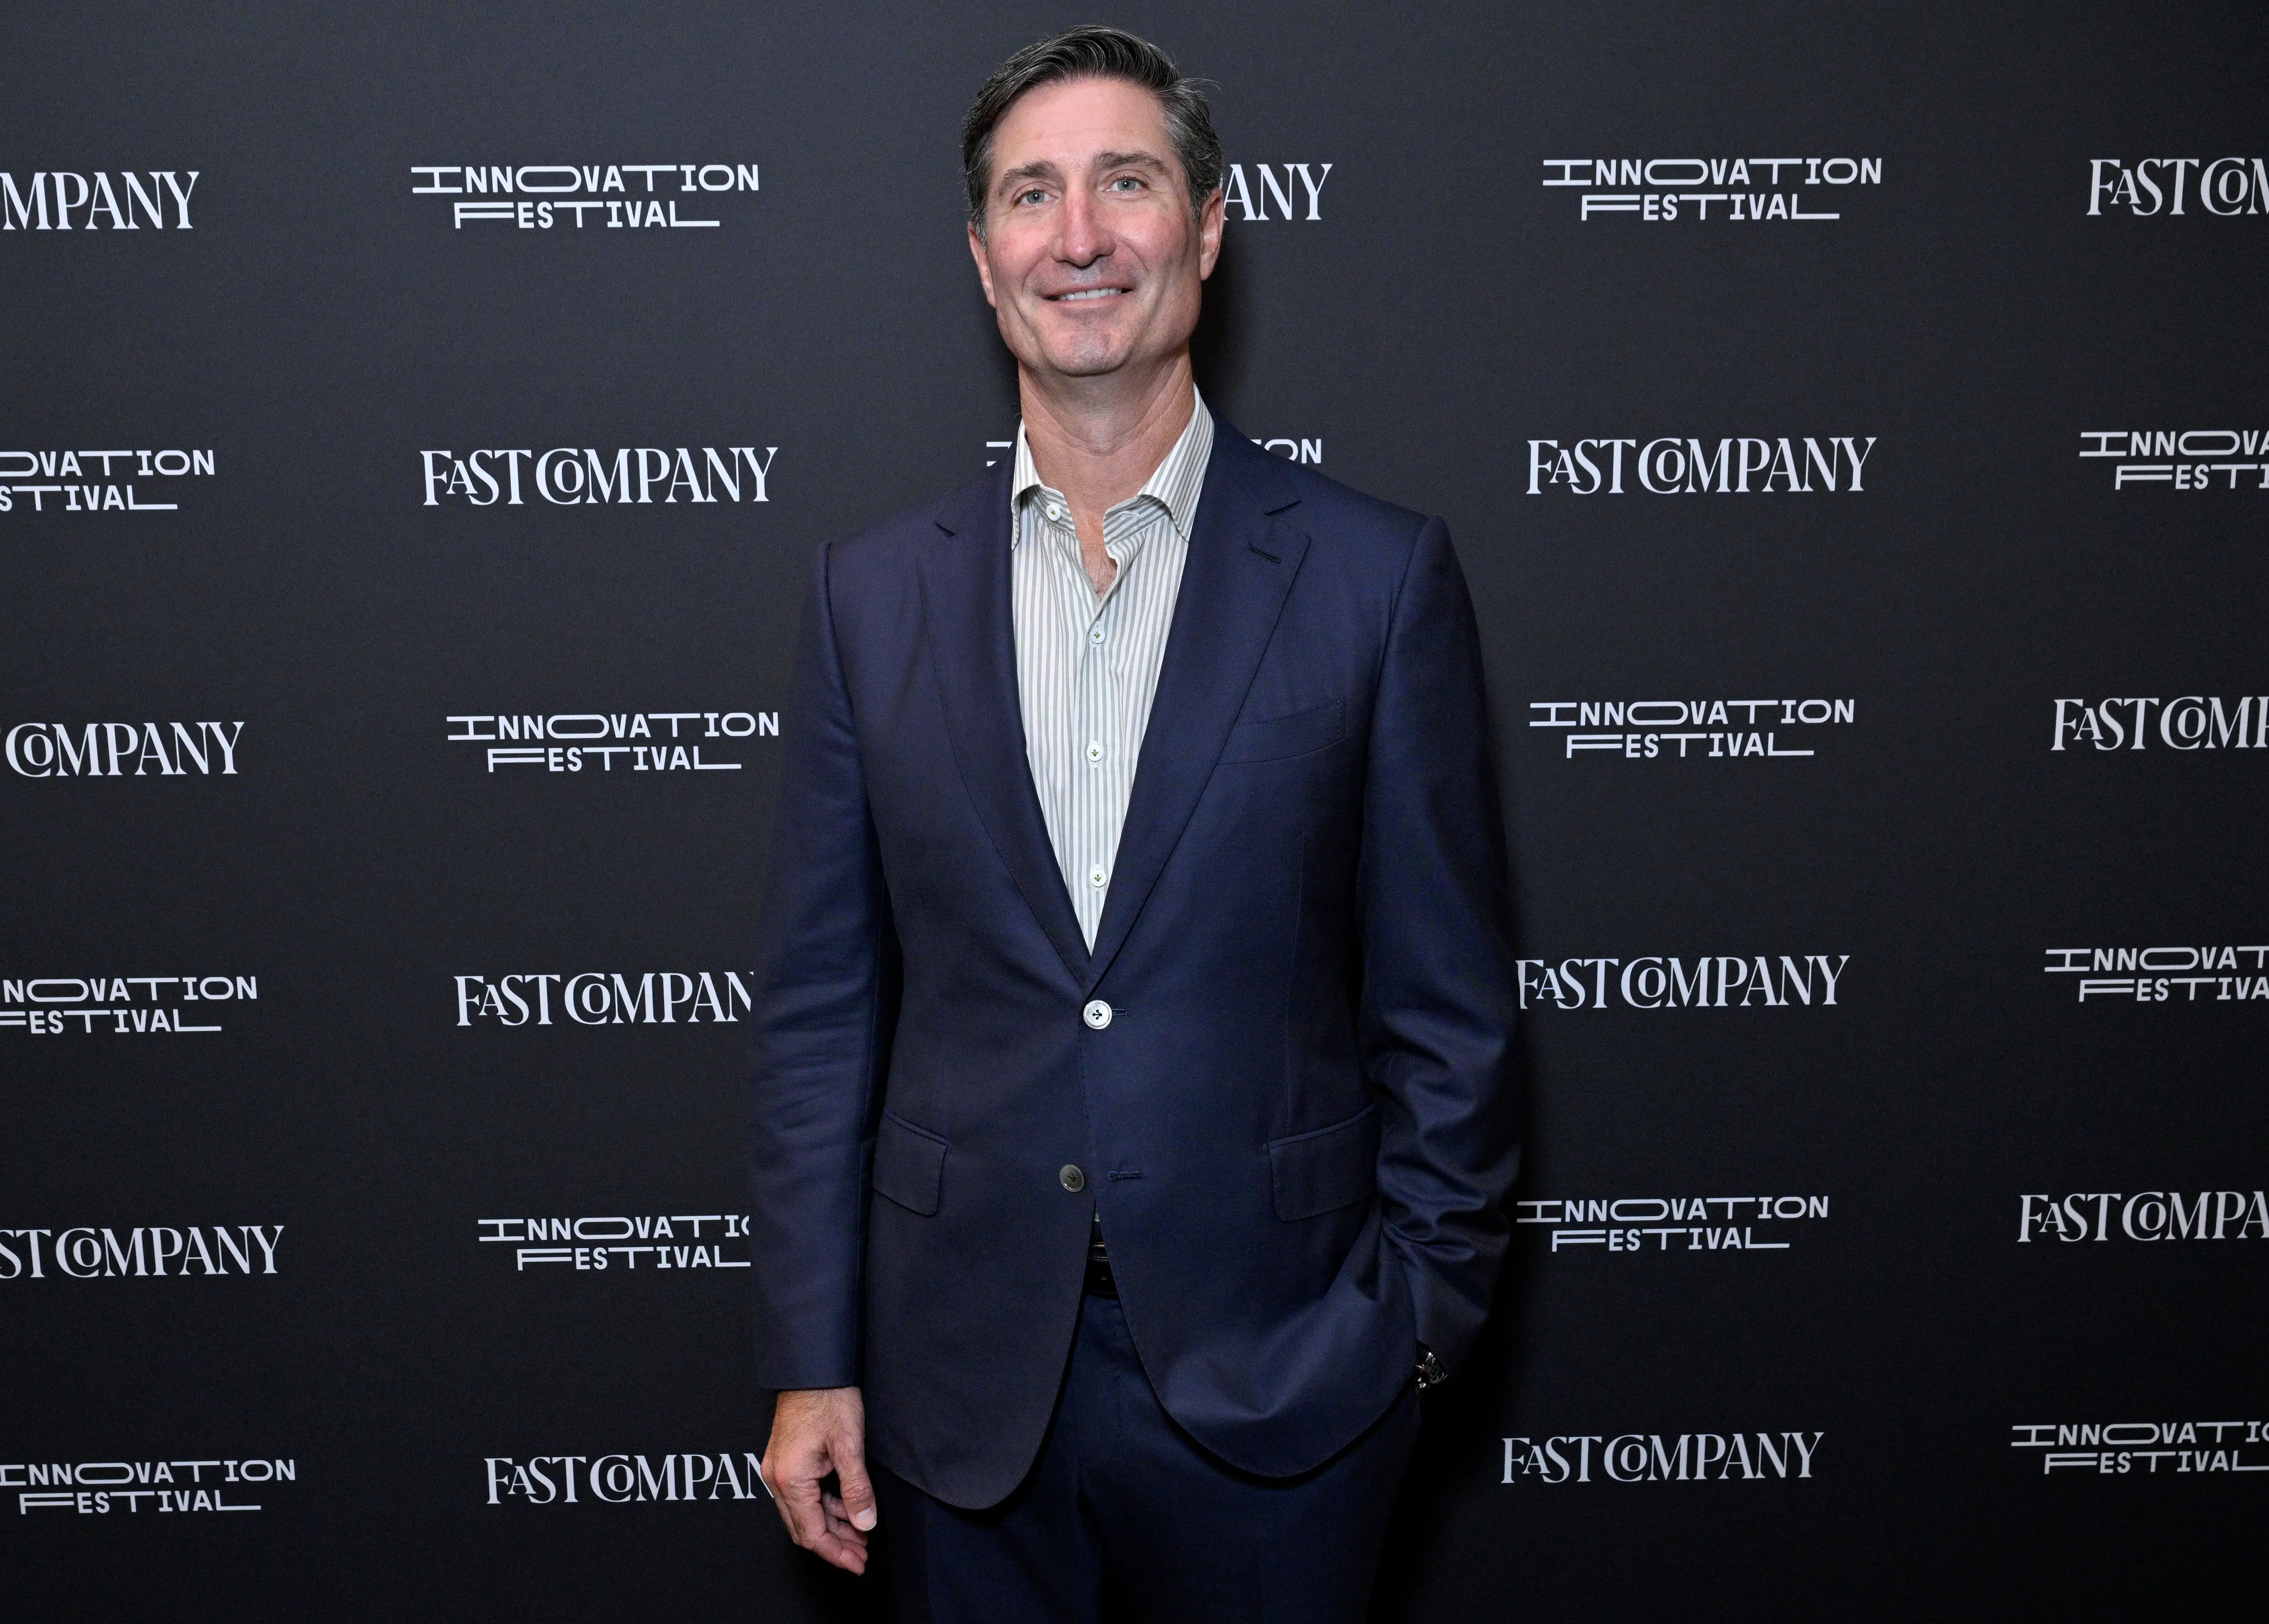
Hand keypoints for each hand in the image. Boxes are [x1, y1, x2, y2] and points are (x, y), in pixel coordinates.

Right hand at [760, 1386, 876, 1573]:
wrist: (813, 1367)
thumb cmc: (829, 1399)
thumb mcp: (849, 1445)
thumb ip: (856, 1488)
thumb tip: (865, 1523)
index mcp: (790, 1479)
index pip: (812, 1533)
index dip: (836, 1553)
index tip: (858, 1564)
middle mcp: (777, 1478)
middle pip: (804, 1528)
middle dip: (835, 1544)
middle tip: (863, 1553)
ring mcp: (778, 1469)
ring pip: (803, 1513)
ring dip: (831, 1526)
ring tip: (861, 1533)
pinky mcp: (785, 1461)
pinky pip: (802, 1495)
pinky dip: (824, 1506)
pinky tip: (846, 1508)